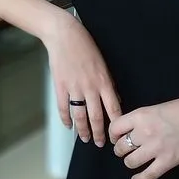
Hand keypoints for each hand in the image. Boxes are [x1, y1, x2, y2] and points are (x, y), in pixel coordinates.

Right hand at [44, 13, 121, 147]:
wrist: (64, 35)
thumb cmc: (85, 46)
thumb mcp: (103, 64)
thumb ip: (108, 84)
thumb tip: (114, 100)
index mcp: (104, 82)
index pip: (113, 109)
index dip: (115, 124)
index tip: (117, 135)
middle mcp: (90, 88)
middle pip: (96, 117)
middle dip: (99, 133)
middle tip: (100, 143)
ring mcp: (74, 88)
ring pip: (80, 116)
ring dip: (83, 130)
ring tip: (84, 138)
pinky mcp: (60, 87)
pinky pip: (63, 108)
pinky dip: (65, 119)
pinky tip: (68, 125)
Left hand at [108, 94, 178, 178]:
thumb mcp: (159, 108)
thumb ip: (144, 119)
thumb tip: (133, 129)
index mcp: (141, 115)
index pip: (115, 128)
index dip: (113, 135)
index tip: (116, 138)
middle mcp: (144, 131)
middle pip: (120, 147)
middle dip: (120, 150)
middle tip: (125, 150)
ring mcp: (156, 148)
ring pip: (131, 162)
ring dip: (130, 162)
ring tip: (134, 161)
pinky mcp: (169, 161)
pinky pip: (148, 175)